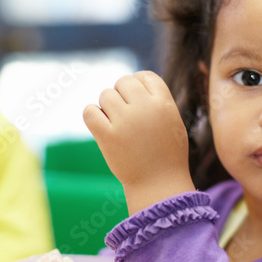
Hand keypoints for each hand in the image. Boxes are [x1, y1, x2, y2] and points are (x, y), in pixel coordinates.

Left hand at [83, 71, 193, 214]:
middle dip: (121, 94)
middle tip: (125, 113)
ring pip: (105, 95)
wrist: (158, 185)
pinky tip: (100, 124)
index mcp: (164, 103)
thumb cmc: (167, 154)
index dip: (138, 84)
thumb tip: (133, 80)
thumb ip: (157, 100)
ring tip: (116, 123)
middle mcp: (145, 108)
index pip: (144, 76)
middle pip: (123, 82)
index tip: (136, 100)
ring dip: (107, 106)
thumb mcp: (172, 122)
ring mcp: (125, 121)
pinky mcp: (108, 136)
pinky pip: (89, 111)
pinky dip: (92, 115)